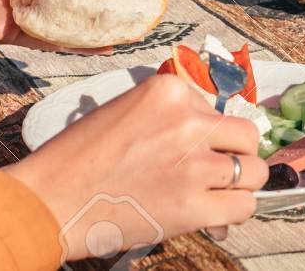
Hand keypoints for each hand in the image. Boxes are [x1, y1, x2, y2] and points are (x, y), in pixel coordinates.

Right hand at [5, 74, 268, 261]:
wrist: (50, 201)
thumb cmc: (80, 158)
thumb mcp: (126, 111)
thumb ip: (171, 115)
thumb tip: (212, 134)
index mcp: (168, 90)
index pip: (216, 105)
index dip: (208, 130)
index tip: (188, 147)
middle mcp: (187, 122)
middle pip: (247, 135)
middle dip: (237, 153)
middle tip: (217, 168)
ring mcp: (194, 165)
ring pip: (253, 172)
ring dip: (239, 184)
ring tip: (217, 192)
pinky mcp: (194, 206)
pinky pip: (243, 206)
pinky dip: (234, 212)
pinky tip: (215, 213)